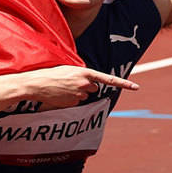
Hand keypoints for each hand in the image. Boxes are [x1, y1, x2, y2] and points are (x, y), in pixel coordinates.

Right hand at [15, 65, 138, 108]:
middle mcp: (85, 84)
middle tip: (71, 83)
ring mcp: (79, 95)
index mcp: (85, 73)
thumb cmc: (50, 73)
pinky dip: (70, 99)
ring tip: (62, 87)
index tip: (136, 88)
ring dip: (77, 93)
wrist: (35, 83)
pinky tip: (60, 94)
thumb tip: (90, 83)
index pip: (109, 79)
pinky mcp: (72, 103)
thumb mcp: (68, 68)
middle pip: (94, 88)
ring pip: (84, 96)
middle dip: (86, 86)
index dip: (124, 84)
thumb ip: (82, 74)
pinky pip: (75, 102)